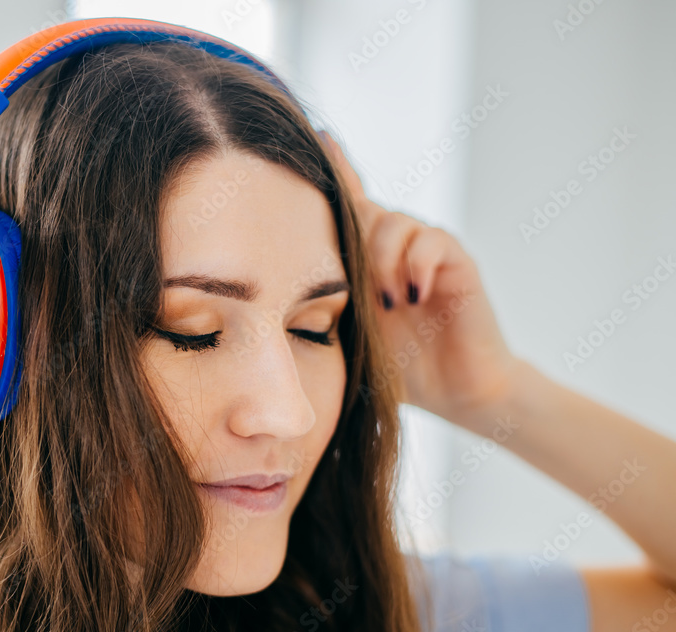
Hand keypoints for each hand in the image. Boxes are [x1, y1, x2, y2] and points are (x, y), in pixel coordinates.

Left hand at [318, 130, 519, 422]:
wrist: (456, 390)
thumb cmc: (400, 365)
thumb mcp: (351, 331)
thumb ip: (327, 302)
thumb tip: (281, 288)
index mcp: (367, 257)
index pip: (349, 203)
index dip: (335, 169)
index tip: (316, 134)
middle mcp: (396, 245)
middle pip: (363, 211)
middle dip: (350, 231)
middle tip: (356, 284)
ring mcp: (426, 249)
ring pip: (393, 223)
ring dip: (383, 262)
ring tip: (388, 303)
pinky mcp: (457, 260)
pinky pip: (430, 241)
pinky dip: (414, 265)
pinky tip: (411, 296)